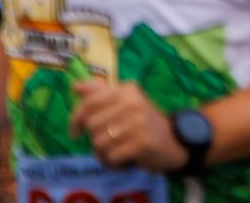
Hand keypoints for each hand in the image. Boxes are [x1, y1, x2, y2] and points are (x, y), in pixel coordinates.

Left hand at [69, 80, 188, 172]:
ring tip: (118, 151)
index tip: (75, 132)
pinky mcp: (142, 143)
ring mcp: (138, 122)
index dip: (76, 120)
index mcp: (126, 90)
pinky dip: (114, 164)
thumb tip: (75, 86)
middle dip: (96, 138)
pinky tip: (124, 160)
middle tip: (112, 141)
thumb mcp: (125, 103)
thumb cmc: (143, 122)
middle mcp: (133, 102)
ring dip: (104, 154)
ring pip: (99, 143)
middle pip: (91, 126)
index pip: (89, 103)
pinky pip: (111, 157)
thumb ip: (100, 93)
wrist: (175, 141)